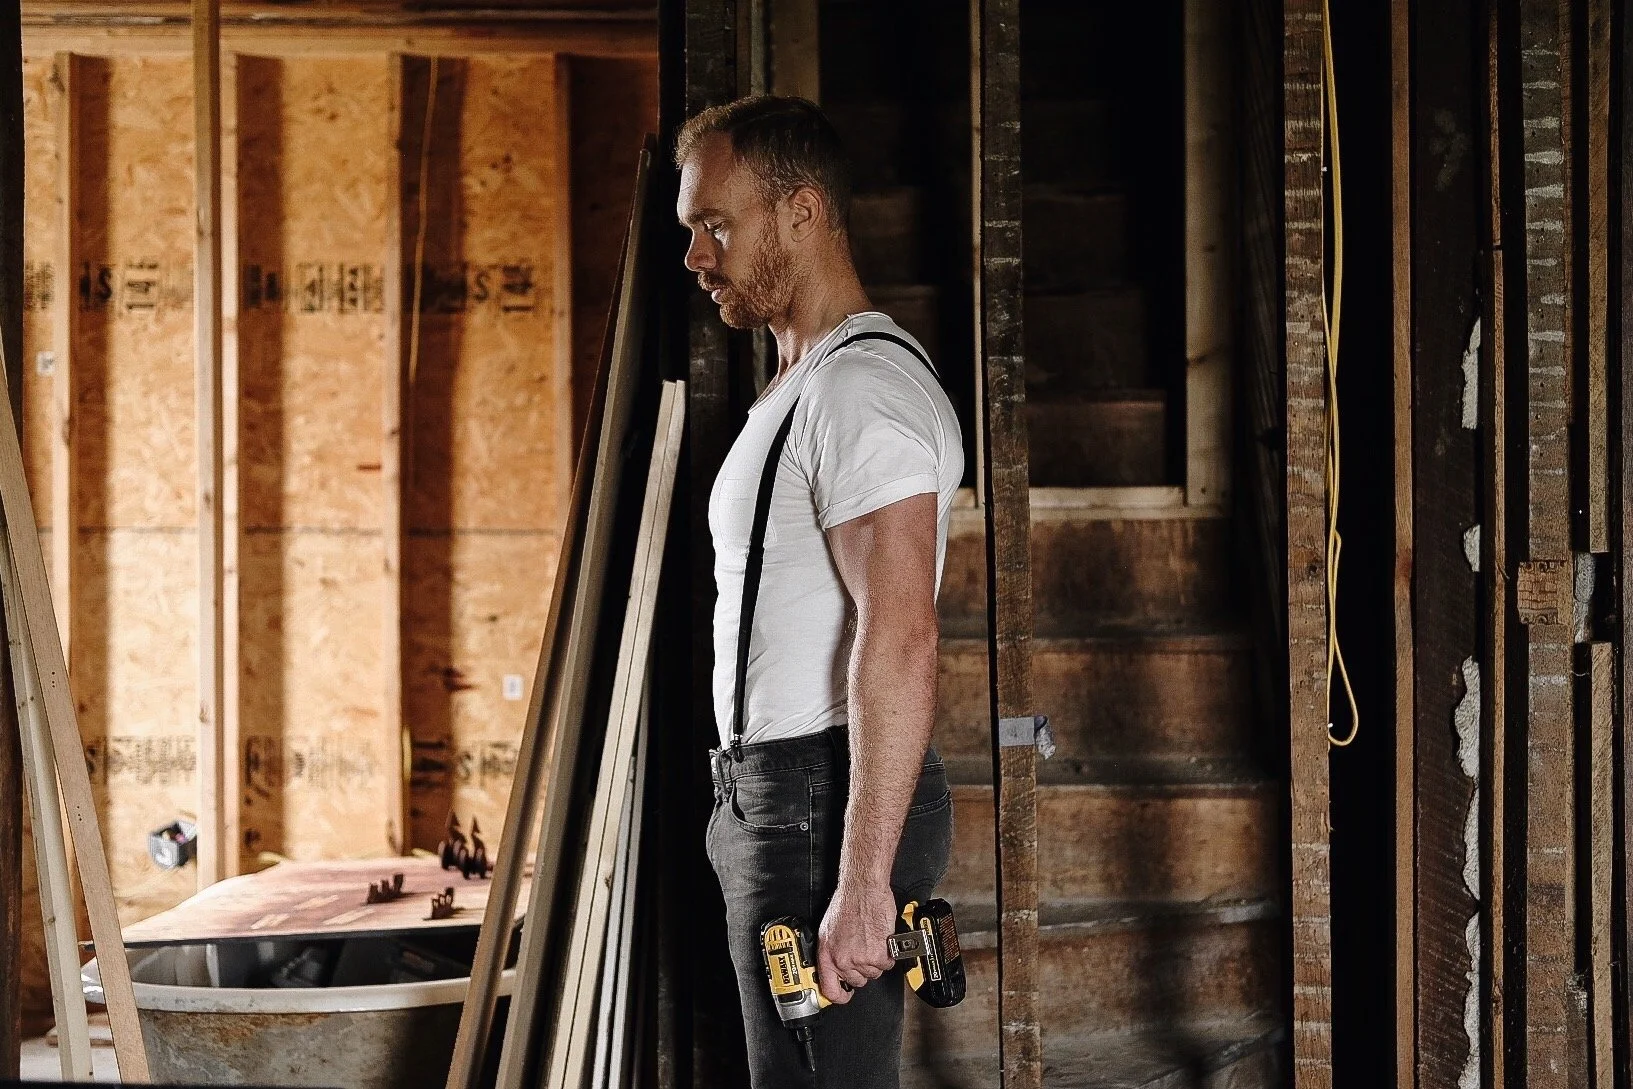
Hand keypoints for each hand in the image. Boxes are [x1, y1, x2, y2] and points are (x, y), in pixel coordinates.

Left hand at [816, 878, 896, 1004]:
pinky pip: (887, 965)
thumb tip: (835, 966)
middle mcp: (842, 960)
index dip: (839, 996)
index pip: (830, 990)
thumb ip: (831, 952)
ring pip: (873, 973)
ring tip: (871, 941)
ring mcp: (861, 959)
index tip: (844, 995)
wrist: (863, 890)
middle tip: (863, 951)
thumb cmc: (847, 904)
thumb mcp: (828, 931)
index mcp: (827, 955)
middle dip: (862, 969)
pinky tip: (881, 940)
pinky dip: (888, 954)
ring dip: (876, 960)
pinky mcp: (879, 955)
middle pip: (857, 981)